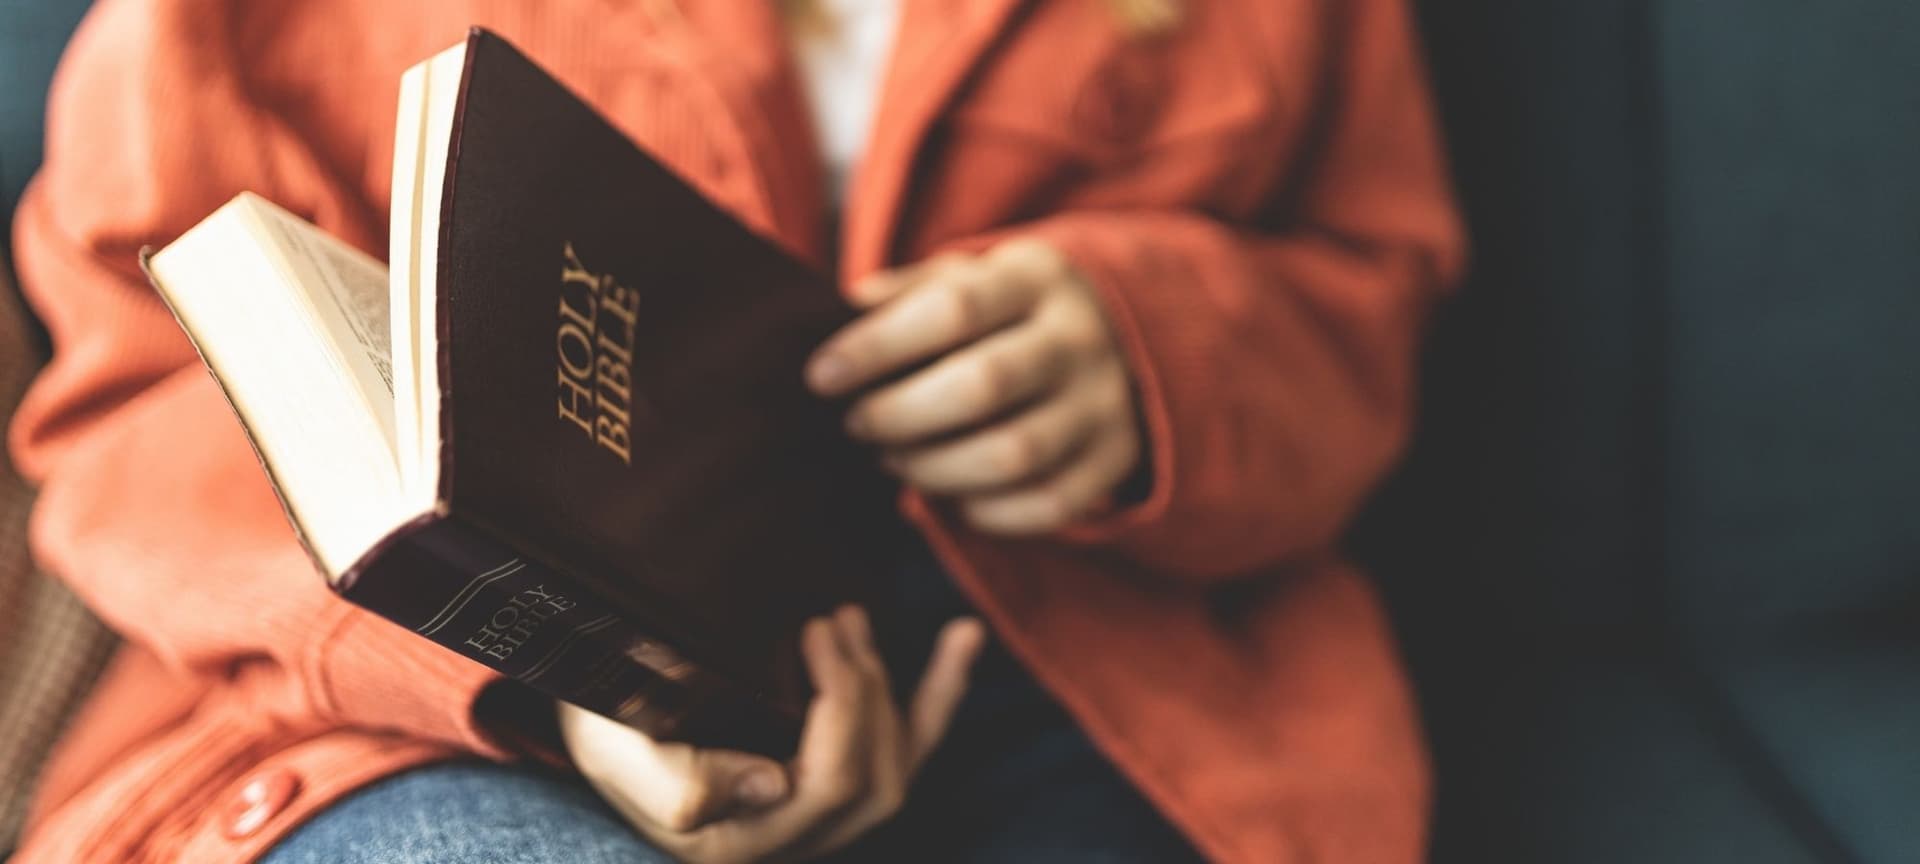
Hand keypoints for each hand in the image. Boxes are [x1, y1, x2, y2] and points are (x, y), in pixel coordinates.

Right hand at [559, 608, 985, 863]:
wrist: (592, 717)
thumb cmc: (602, 730)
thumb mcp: (617, 755)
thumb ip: (685, 785)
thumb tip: (775, 784)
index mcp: (743, 840)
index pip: (830, 785)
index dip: (841, 706)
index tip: (813, 630)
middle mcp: (790, 839)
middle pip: (875, 777)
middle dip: (865, 689)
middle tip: (832, 617)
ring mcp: (816, 812)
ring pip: (899, 765)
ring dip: (898, 684)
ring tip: (855, 617)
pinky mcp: (830, 775)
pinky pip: (909, 744)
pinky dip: (941, 690)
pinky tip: (964, 635)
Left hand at [806, 238, 1141, 534]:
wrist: (1127, 330)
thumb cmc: (1011, 308)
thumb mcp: (970, 276)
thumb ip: (907, 291)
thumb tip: (838, 313)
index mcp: (1035, 278)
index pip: (953, 310)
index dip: (878, 347)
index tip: (821, 376)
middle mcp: (1078, 338)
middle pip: (984, 385)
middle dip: (901, 414)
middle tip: (857, 425)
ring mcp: (1104, 402)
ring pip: (1015, 454)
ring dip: (936, 469)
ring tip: (894, 461)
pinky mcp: (1115, 457)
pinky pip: (1051, 504)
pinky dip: (990, 513)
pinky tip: (953, 499)